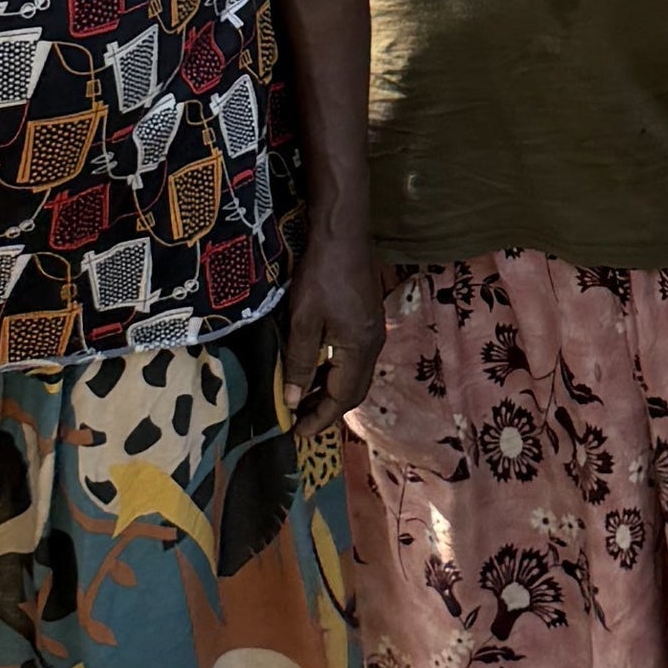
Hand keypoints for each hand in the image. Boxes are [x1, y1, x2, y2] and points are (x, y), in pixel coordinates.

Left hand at [282, 226, 384, 437]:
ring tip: (303, 398)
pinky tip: (316, 368)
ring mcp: (374, 331)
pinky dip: (336, 372)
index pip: (343, 398)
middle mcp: (373, 345)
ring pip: (355, 374)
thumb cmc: (320, 276)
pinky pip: (355, 358)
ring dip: (331, 390)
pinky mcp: (368, 319)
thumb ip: (300, 363)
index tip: (296, 432)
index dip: (320, 418)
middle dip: (328, 409)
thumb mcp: (303, 322)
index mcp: (359, 349)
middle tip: (299, 420)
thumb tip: (294, 401)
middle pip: (354, 390)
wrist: (343, 235)